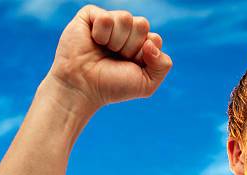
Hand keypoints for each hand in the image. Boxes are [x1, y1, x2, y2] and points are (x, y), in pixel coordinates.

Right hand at [45, 4, 172, 112]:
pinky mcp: (91, 15)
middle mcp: (127, 32)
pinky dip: (101, 34)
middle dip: (131, 47)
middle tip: (116, 58)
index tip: (131, 66)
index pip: (155, 38)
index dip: (144, 55)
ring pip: (126, 18)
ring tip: (104, 51)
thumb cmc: (113, 86)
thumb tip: (152, 41)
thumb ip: (163, 65)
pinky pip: (107, 18)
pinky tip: (93, 42)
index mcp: (141, 45)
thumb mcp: (146, 84)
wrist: (84, 87)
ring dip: (116, 42)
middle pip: (142, 24)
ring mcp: (110, 22)